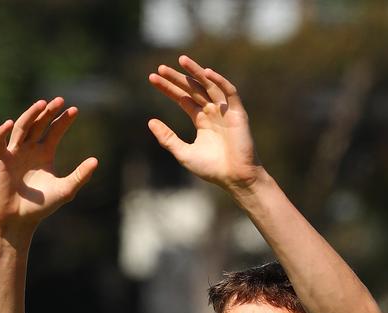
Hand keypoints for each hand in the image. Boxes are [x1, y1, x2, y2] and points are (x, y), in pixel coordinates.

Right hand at [0, 98, 97, 238]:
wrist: (18, 220)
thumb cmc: (41, 207)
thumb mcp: (65, 190)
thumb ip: (80, 176)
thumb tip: (96, 160)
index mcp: (44, 153)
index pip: (54, 130)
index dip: (63, 120)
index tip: (74, 110)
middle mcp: (29, 149)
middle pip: (38, 123)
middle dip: (48, 111)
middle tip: (59, 100)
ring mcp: (14, 152)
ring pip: (21, 127)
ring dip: (30, 115)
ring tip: (41, 104)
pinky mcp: (0, 160)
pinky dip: (3, 132)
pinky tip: (10, 123)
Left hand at [148, 55, 259, 189]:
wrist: (235, 178)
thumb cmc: (211, 169)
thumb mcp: (183, 153)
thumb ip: (167, 138)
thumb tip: (150, 121)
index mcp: (201, 120)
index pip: (182, 98)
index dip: (168, 88)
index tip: (152, 79)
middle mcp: (212, 111)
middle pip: (192, 89)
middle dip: (177, 78)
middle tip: (160, 69)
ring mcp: (225, 110)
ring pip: (209, 85)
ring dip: (196, 72)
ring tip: (181, 60)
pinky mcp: (237, 113)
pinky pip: (229, 92)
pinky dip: (219, 82)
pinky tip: (206, 74)